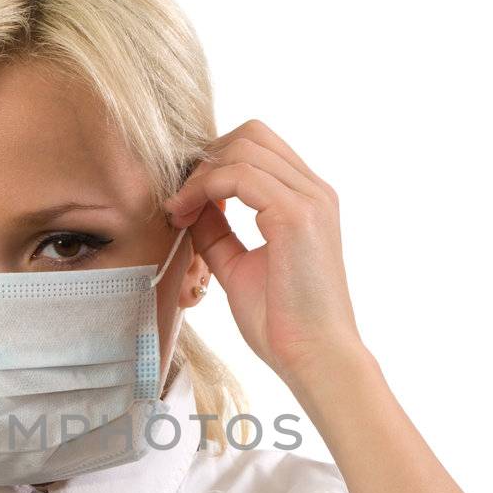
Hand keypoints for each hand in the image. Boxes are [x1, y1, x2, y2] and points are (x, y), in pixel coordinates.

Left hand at [163, 120, 365, 383]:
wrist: (314, 358)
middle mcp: (314, 191)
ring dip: (200, 174)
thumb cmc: (282, 323)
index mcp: (307, 200)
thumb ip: (218, 232)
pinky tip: (186, 214)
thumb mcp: (238, 267)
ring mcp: (309, 199)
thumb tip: (190, 205)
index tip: (183, 200)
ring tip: (178, 211)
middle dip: (205, 160)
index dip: (213, 163)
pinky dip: (204, 187)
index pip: (258, 148)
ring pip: (244, 147)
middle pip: (251, 135)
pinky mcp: (296, 215)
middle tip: (178, 201)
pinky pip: (240, 175)